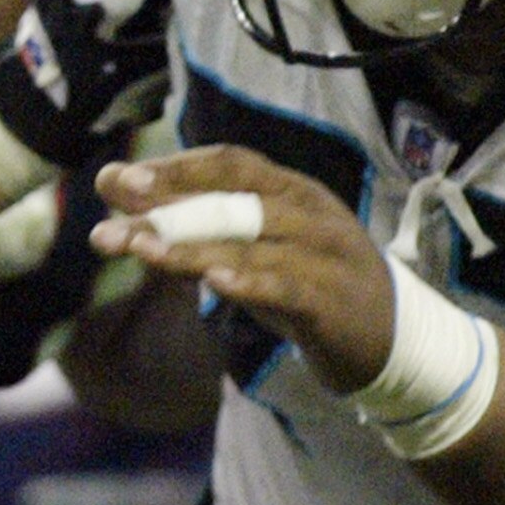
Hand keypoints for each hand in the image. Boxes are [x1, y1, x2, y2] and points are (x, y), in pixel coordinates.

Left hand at [92, 145, 399, 395]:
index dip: (175, 168)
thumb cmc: (305, 283)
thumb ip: (191, 222)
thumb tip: (116, 188)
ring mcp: (326, 255)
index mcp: (290, 189)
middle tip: (113, 220)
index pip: (229, 163)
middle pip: (232, 201)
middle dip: (169, 209)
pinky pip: (289, 286)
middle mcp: (310, 212)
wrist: (391, 341)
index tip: (118, 180)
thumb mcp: (249, 248)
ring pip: (252, 243)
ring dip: (192, 248)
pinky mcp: (334, 301)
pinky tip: (216, 283)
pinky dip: (253, 282)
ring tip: (142, 251)